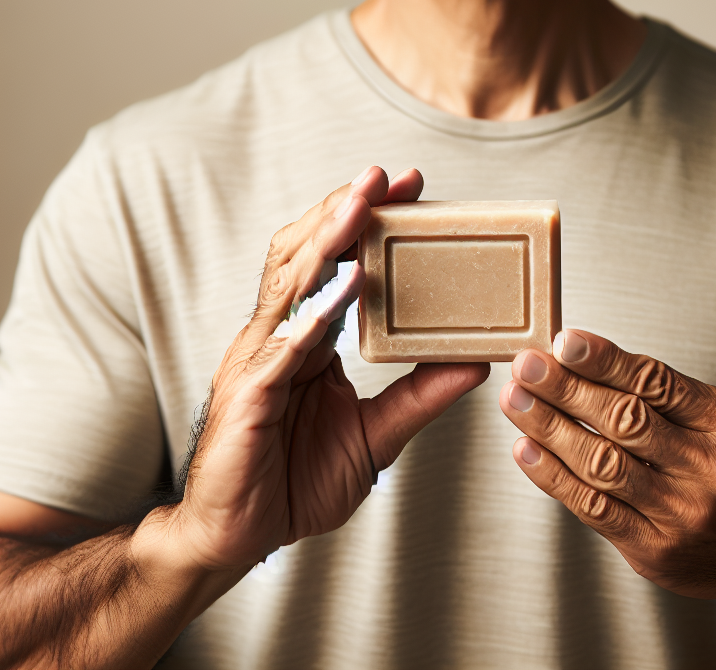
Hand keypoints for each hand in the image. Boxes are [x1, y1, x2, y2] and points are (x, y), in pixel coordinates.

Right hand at [170, 166, 489, 571]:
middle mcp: (278, 336)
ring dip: (328, 237)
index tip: (409, 188)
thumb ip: (421, 396)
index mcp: (306, 339)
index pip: (333, 263)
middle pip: (305, 253)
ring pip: (289, 281)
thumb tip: (478, 363)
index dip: (364, 223)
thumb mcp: (377, 435)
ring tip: (364, 202)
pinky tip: (345, 285)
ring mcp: (258, 360)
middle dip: (345, 209)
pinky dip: (315, 311)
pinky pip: (284, 345)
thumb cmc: (295, 482)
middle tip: (387, 176)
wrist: (236, 538)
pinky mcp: (249, 394)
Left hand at [498, 329, 715, 600]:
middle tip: (527, 366)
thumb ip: (657, 391)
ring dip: (550, 428)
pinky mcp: (652, 549)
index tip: (564, 341)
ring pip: (602, 463)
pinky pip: (594, 508)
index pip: (656, 382)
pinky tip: (526, 449)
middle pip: (625, 420)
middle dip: (567, 389)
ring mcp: (679, 512)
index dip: (605, 360)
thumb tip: (580, 355)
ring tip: (515, 400)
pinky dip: (553, 476)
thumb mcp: (713, 418)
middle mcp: (704, 465)